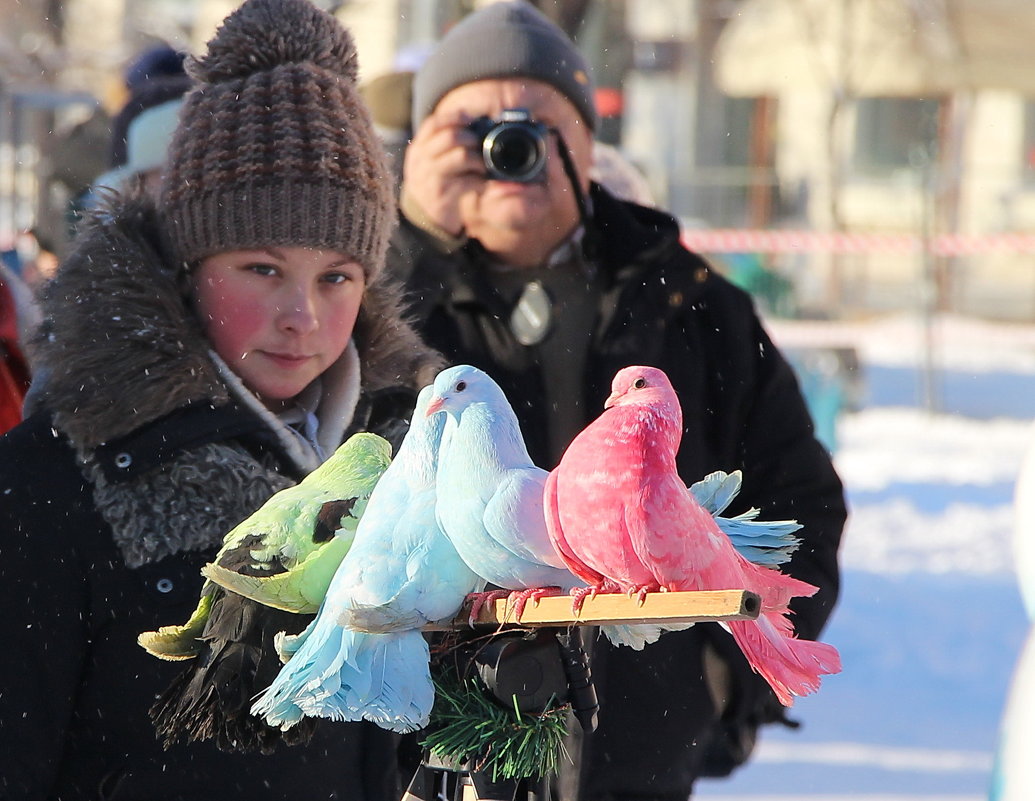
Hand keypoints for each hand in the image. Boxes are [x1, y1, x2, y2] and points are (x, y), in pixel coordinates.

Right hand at [401, 110, 484, 237]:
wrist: (423, 218)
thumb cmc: (433, 184)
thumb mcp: (429, 161)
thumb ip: (441, 144)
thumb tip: (471, 121)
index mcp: (418, 149)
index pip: (433, 124)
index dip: (454, 117)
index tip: (469, 119)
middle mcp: (421, 160)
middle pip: (451, 136)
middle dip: (471, 138)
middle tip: (479, 147)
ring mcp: (430, 178)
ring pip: (461, 156)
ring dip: (478, 160)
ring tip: (482, 167)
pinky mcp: (442, 195)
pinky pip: (467, 181)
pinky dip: (479, 181)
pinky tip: (481, 184)